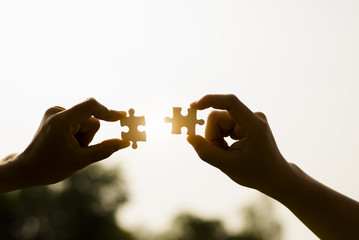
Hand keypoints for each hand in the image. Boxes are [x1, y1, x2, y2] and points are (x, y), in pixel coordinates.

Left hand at [11, 98, 129, 188]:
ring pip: (85, 122)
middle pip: (90, 119)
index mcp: (62, 120)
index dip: (108, 111)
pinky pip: (78, 122)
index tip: (122, 117)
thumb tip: (124, 143)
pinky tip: (65, 143)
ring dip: (83, 136)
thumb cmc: (50, 167)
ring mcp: (55, 112)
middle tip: (76, 150)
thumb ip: (105, 150)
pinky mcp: (56, 116)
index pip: (90, 106)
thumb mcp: (81, 160)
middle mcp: (57, 111)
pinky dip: (77, 133)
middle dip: (89, 136)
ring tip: (68, 148)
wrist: (26, 169)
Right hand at [187, 94, 291, 194]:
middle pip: (217, 117)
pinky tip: (229, 148)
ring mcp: (250, 118)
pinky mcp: (245, 121)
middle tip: (219, 153)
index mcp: (254, 125)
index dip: (210, 100)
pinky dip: (221, 137)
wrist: (274, 176)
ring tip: (226, 153)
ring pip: (218, 121)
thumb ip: (206, 152)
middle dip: (212, 135)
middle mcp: (253, 116)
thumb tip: (190, 137)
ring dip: (216, 138)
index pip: (230, 102)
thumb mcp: (228, 166)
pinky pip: (223, 124)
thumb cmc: (255, 173)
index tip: (194, 107)